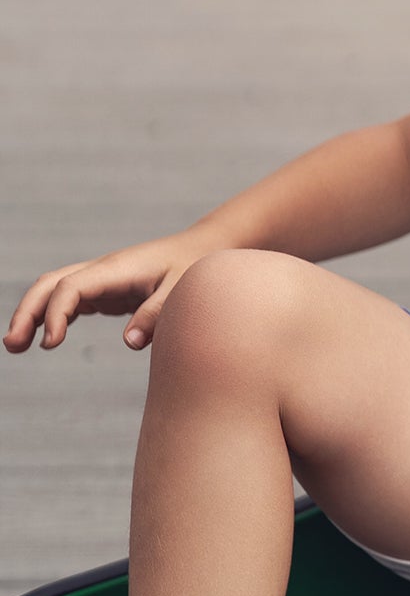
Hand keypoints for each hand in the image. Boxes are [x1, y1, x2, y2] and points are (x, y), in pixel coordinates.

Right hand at [4, 231, 218, 355]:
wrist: (203, 249)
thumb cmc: (194, 267)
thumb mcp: (182, 290)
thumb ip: (156, 314)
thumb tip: (130, 343)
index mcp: (116, 269)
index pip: (71, 287)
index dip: (55, 314)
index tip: (50, 345)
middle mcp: (102, 270)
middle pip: (51, 284)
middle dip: (27, 311)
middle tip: (12, 346)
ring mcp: (102, 279)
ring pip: (55, 291)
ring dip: (34, 315)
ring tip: (16, 346)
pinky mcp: (107, 290)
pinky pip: (71, 300)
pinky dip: (54, 316)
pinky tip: (48, 338)